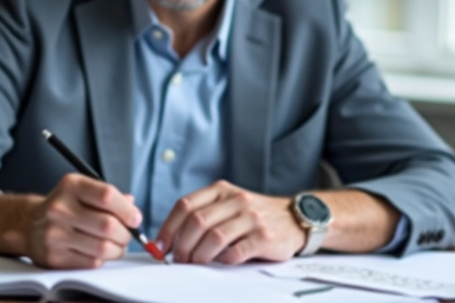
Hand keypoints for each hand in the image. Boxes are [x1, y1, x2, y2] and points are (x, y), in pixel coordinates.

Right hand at [27, 173, 142, 268]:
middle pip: (108, 225)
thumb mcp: (84, 191)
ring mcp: (55, 234)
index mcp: (71, 185)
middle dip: (125, 234)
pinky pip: (92, 262)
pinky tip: (99, 252)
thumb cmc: (66, 206)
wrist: (30, 225)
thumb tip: (133, 209)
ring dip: (117, 249)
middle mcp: (60, 208)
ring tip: (116, 245)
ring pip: (103, 247)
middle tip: (128, 235)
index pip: (106, 196)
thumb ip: (110, 197)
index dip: (127, 210)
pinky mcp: (54, 257)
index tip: (136, 219)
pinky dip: (102, 259)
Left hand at [155, 180, 306, 264]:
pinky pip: (235, 252)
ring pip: (213, 238)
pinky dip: (223, 260)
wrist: (294, 218)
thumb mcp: (229, 204)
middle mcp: (236, 200)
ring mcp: (251, 218)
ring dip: (199, 255)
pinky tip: (221, 262)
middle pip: (196, 222)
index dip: (168, 227)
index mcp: (221, 190)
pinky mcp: (264, 237)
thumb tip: (171, 240)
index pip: (185, 205)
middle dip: (182, 245)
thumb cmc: (254, 216)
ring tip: (197, 262)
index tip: (160, 245)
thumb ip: (204, 215)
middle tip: (179, 259)